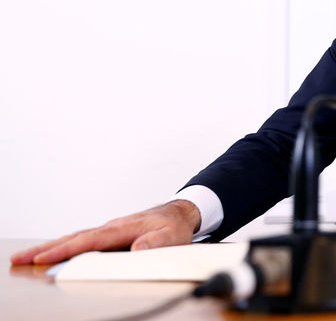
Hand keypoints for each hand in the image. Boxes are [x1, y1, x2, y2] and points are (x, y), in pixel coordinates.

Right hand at [10, 200, 200, 264]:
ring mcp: (110, 229)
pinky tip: (54, 252)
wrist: (181, 212)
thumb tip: (137, 248)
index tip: (44, 258)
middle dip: (46, 248)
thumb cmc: (175, 225)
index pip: (89, 241)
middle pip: (74, 238)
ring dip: (51, 247)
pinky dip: (65, 245)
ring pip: (76, 238)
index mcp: (123, 228)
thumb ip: (156, 243)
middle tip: (20, 258)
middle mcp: (112, 227)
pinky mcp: (111, 234)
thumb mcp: (173, 236)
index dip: (65, 250)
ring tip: (27, 257)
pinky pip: (83, 240)